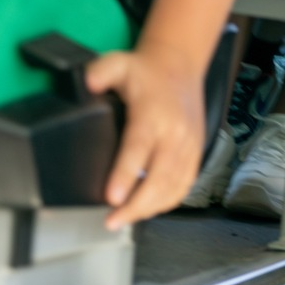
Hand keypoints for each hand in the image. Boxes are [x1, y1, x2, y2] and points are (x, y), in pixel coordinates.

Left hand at [86, 40, 204, 229]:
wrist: (182, 68)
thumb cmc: (148, 71)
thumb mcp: (118, 62)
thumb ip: (99, 73)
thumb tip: (88, 85)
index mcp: (154, 115)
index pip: (138, 150)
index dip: (125, 176)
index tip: (111, 198)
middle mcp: (175, 134)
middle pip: (158, 178)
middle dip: (135, 205)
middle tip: (112, 221)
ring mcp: (188, 147)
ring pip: (173, 187)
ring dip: (150, 208)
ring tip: (125, 219)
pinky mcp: (196, 155)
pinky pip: (184, 185)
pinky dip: (167, 202)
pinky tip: (149, 209)